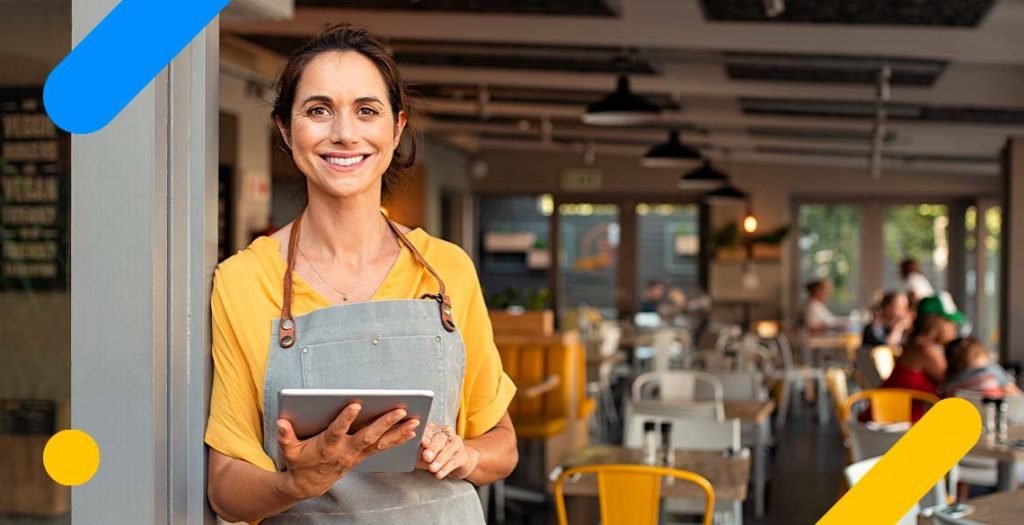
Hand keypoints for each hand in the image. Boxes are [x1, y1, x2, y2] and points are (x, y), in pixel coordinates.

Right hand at [276, 403, 419, 499]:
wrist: (309, 484)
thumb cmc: (299, 462)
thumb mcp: (289, 450)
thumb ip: (285, 436)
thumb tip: (281, 423)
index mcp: (327, 446)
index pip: (337, 431)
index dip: (345, 419)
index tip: (355, 404)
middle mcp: (346, 450)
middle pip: (368, 436)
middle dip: (384, 423)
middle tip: (400, 410)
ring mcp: (357, 454)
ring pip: (381, 442)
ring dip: (398, 432)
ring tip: (415, 420)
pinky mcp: (363, 456)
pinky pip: (384, 447)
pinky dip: (398, 439)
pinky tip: (412, 430)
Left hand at [416, 424, 478, 479]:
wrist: (457, 463)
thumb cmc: (435, 457)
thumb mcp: (424, 454)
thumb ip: (417, 452)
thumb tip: (407, 455)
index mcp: (435, 429)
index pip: (429, 429)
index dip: (425, 436)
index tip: (422, 443)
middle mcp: (447, 433)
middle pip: (440, 438)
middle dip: (433, 448)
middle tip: (426, 457)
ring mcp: (456, 443)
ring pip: (448, 450)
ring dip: (439, 460)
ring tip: (432, 469)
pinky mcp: (463, 455)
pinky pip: (454, 461)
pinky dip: (446, 468)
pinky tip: (439, 474)